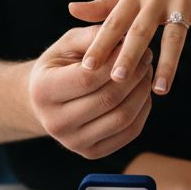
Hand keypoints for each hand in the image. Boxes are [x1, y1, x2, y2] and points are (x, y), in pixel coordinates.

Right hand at [28, 26, 153, 158]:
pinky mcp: (91, 153)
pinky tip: (143, 93)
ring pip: (122, 117)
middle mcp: (55, 123)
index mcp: (43, 91)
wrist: (44, 101)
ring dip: (142, 92)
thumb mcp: (68, 44)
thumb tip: (128, 38)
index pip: (89, 78)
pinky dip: (142, 110)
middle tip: (147, 56)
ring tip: (147, 72)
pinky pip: (128, 133)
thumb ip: (94, 36)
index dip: (116, 60)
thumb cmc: (59, 66)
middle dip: (134, 75)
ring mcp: (73, 142)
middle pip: (108, 99)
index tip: (134, 43)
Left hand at [69, 0, 190, 95]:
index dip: (100, 44)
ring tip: (161, 90)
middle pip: (141, 30)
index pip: (114, 22)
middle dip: (129, 55)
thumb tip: (71, 11)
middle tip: (116, 81)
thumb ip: (106, 2)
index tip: (86, 68)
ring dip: (169, 62)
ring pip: (175, 33)